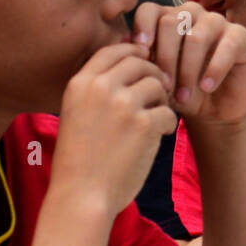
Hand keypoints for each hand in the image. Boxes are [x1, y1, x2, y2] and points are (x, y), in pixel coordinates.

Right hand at [55, 42, 176, 214]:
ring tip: (155, 119)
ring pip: (158, 84)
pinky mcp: (144, 124)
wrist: (81, 196)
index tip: (145, 61)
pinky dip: (169, 124)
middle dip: (154, 74)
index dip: (133, 51)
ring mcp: (123, 104)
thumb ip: (97, 90)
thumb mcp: (77, 114)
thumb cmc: (80, 160)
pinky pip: (169, 113)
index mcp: (80, 84)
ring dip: (162, 100)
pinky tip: (160, 136)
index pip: (113, 50)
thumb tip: (131, 63)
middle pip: (140, 61)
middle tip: (160, 92)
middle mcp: (100, 88)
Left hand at [131, 2, 245, 125]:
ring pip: (196, 36)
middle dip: (165, 59)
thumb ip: (142, 60)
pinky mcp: (240, 36)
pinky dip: (214, 69)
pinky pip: (227, 46)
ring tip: (184, 96)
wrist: (212, 110)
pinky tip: (207, 87)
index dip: (143, 29)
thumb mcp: (156, 78)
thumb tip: (123, 47)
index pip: (149, 10)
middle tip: (163, 87)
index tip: (141, 54)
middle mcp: (191, 14)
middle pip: (170, 23)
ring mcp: (217, 22)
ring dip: (187, 70)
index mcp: (166, 18)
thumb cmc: (179, 91)